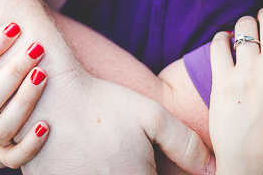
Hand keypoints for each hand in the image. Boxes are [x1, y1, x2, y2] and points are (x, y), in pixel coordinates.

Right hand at [22, 70, 215, 174]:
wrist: (49, 95)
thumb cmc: (103, 103)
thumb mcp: (151, 116)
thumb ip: (186, 144)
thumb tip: (213, 169)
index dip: (152, 172)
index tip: (143, 157)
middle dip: (133, 170)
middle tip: (119, 150)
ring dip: (108, 171)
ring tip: (101, 150)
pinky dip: (85, 172)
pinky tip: (82, 156)